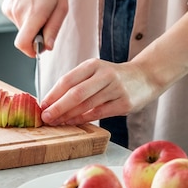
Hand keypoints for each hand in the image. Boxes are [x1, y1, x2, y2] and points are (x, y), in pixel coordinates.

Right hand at [1, 0, 67, 56]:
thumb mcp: (62, 7)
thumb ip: (53, 29)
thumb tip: (47, 47)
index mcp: (33, 14)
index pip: (23, 44)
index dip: (31, 51)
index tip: (39, 48)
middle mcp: (18, 12)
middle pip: (25, 36)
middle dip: (36, 33)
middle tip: (48, 17)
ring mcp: (10, 8)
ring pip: (21, 27)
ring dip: (31, 22)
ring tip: (40, 5)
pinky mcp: (6, 4)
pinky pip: (17, 18)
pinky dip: (25, 15)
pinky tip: (32, 1)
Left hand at [40, 7, 187, 124]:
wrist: (145, 76)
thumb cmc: (114, 77)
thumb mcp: (96, 71)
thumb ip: (78, 82)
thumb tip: (52, 100)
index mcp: (93, 64)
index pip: (68, 79)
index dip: (53, 94)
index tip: (42, 105)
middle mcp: (105, 75)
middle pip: (76, 93)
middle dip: (58, 107)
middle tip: (45, 117)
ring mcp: (116, 89)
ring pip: (86, 105)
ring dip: (68, 116)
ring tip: (56, 122)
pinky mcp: (124, 103)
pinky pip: (99, 113)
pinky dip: (84, 119)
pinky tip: (73, 122)